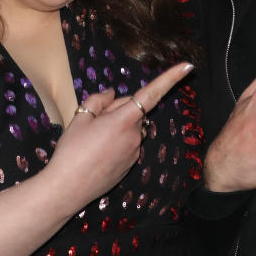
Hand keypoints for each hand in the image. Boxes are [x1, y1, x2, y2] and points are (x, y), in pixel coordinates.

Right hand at [48, 62, 193, 202]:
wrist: (67, 189)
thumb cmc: (71, 151)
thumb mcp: (80, 117)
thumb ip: (99, 100)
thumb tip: (113, 94)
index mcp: (123, 120)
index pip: (151, 94)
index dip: (170, 78)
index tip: (188, 66)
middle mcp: (135, 136)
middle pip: (133, 111)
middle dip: (117, 110)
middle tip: (92, 123)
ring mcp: (134, 152)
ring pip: (130, 128)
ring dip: (117, 127)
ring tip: (92, 141)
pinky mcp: (130, 165)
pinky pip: (128, 143)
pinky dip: (116, 142)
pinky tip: (97, 152)